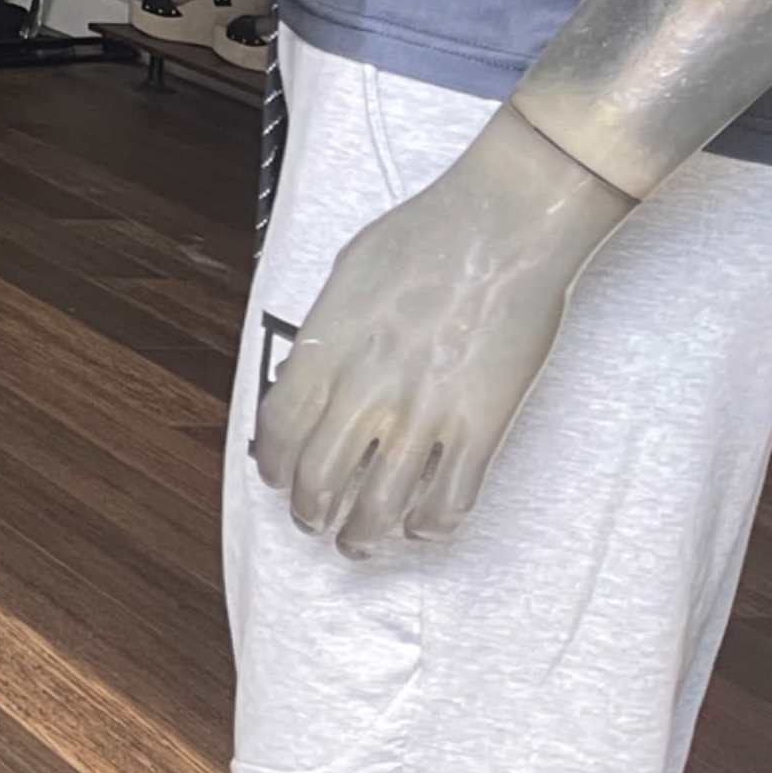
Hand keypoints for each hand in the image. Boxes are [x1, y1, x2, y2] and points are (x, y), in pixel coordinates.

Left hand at [251, 103, 635, 556]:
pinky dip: (431, 525)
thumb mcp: (347, 275)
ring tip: (358, 544)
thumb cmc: (422, 235)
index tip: (276, 481)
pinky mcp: (481, 425)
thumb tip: (317, 368)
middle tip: (314, 521)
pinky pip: (450, 497)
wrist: (500, 228)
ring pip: (379, 503)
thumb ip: (328, 330)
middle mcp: (365, 387)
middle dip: (310, 510)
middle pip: (320, 476)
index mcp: (325, 346)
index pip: (279, 428)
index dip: (273, 465)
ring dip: (362, 535)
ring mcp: (424, 411)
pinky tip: (423, 528)